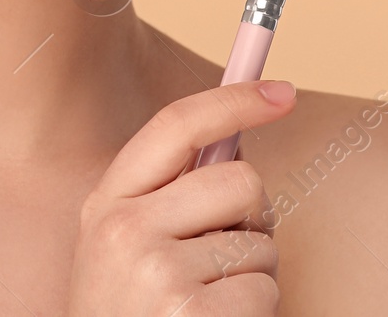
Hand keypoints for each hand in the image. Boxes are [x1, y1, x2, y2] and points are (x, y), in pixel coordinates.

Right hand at [64, 79, 296, 315]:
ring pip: (259, 244)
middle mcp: (125, 230)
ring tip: (208, 304)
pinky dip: (255, 315)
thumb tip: (237, 142)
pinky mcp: (192, 316)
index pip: (175, 126)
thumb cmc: (129, 314)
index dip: (232, 100)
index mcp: (107, 203)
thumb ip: (166, 196)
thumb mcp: (122, 247)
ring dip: (253, 276)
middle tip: (225, 255)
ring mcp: (158, 274)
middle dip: (252, 217)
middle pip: (239, 181)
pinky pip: (264, 292)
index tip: (280, 92)